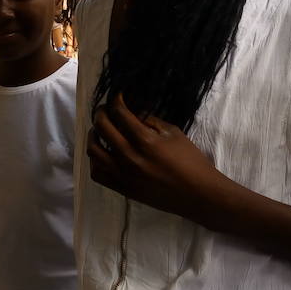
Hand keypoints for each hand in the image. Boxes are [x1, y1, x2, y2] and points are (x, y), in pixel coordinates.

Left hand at [87, 93, 231, 221]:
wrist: (197, 194)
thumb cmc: (190, 161)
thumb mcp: (173, 133)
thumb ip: (150, 120)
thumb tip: (132, 111)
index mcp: (144, 140)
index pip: (119, 112)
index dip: (115, 99)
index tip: (116, 96)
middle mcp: (129, 156)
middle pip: (102, 127)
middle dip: (101, 112)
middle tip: (105, 109)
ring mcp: (123, 174)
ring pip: (93, 150)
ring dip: (94, 135)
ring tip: (100, 130)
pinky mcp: (122, 189)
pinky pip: (97, 173)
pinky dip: (95, 160)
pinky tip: (103, 153)